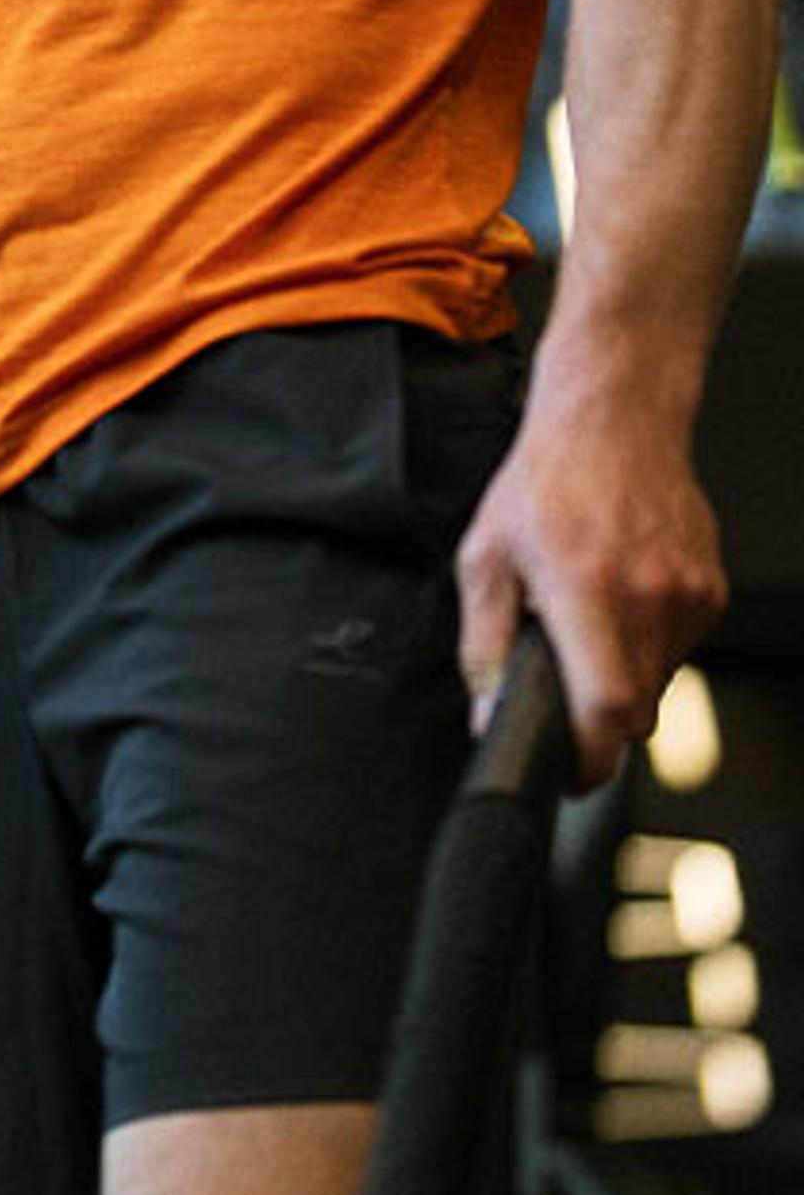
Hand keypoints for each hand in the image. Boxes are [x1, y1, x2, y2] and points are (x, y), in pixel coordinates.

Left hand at [456, 396, 726, 790]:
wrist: (613, 421)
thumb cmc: (544, 483)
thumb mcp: (484, 561)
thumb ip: (485, 646)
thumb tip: (487, 712)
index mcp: (585, 589)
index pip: (606, 705)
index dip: (588, 757)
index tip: (568, 773)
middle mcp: (646, 595)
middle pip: (633, 710)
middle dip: (594, 718)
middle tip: (561, 688)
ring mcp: (686, 592)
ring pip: (657, 683)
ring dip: (618, 678)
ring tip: (586, 622)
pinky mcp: (709, 589)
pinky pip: (677, 650)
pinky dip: (644, 647)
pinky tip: (617, 602)